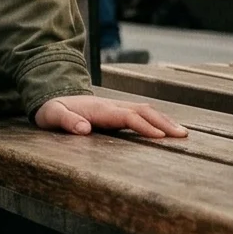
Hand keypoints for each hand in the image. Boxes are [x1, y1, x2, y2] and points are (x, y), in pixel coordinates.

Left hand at [34, 93, 187, 138]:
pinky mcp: (116, 110)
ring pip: (144, 110)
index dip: (144, 126)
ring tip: (182, 133)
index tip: (160, 137)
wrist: (50, 97)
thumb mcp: (52, 116)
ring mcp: (115, 106)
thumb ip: (66, 121)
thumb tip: (84, 129)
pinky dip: (157, 119)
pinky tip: (167, 128)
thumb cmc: (51, 110)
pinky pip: (140, 113)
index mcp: (99, 109)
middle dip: (163, 122)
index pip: (126, 117)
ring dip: (164, 120)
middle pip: (142, 110)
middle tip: (183, 135)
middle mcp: (111, 105)